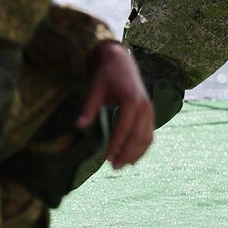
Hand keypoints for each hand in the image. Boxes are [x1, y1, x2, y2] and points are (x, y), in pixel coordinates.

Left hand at [79, 41, 152, 168]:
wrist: (122, 60)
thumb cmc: (106, 74)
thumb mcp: (95, 89)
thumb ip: (89, 108)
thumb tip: (78, 126)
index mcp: (132, 101)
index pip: (124, 129)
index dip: (116, 145)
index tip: (106, 158)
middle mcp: (145, 106)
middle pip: (138, 136)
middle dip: (127, 153)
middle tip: (114, 168)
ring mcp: (150, 109)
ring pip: (147, 136)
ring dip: (137, 152)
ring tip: (123, 164)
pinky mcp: (150, 111)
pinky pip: (150, 132)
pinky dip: (143, 146)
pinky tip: (133, 155)